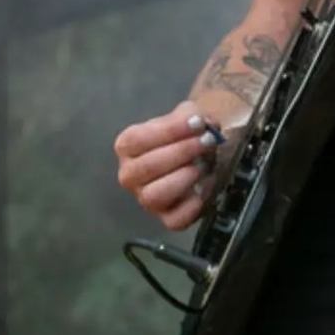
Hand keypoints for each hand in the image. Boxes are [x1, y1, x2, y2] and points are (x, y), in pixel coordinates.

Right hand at [113, 100, 221, 230]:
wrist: (202, 153)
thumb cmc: (186, 133)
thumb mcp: (186, 114)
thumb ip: (191, 115)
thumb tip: (200, 123)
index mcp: (127, 146)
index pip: (138, 139)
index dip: (170, 131)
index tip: (197, 123)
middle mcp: (130, 175)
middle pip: (147, 167)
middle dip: (181, 152)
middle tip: (207, 141)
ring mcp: (146, 199)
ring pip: (154, 196)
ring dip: (183, 178)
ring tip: (203, 165)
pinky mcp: (166, 218)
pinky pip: (175, 219)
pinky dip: (193, 205)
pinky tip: (205, 185)